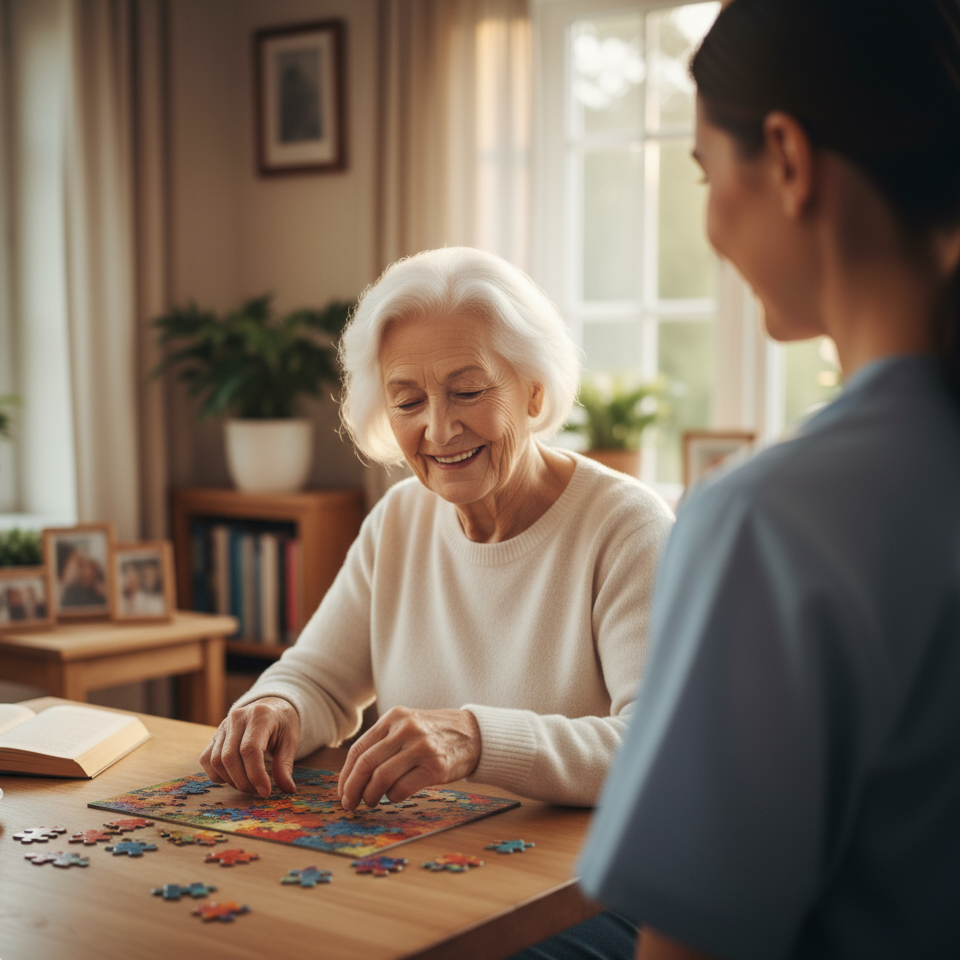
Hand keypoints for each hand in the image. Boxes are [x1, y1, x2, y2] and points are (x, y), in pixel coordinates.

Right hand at [200, 697, 300, 798]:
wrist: (270, 708)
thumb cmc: (282, 724)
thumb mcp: (290, 741)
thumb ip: (285, 765)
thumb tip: (287, 790)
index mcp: (260, 716)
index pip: (250, 749)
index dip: (255, 774)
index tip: (265, 791)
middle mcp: (237, 718)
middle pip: (230, 758)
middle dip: (243, 782)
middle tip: (258, 791)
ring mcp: (223, 726)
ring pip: (216, 761)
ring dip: (231, 781)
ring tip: (249, 785)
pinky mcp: (215, 736)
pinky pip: (207, 760)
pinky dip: (217, 775)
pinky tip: (234, 777)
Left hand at [337, 706, 481, 810]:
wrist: (472, 734)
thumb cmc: (433, 734)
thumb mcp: (407, 725)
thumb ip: (383, 742)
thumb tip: (352, 775)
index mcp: (394, 717)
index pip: (359, 749)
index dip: (346, 775)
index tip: (342, 791)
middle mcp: (406, 729)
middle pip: (366, 764)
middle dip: (352, 789)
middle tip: (349, 804)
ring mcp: (421, 747)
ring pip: (381, 778)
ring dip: (371, 796)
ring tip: (372, 801)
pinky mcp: (435, 767)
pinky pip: (401, 789)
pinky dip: (393, 797)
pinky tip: (395, 796)